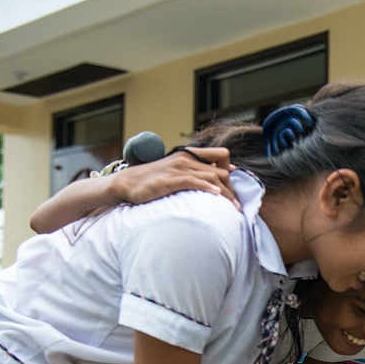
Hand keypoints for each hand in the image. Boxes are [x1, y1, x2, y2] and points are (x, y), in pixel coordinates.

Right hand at [113, 147, 238, 209]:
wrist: (127, 183)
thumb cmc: (153, 180)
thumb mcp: (176, 171)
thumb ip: (196, 171)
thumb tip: (222, 173)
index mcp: (189, 155)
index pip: (222, 155)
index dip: (231, 169)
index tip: (235, 187)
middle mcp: (186, 159)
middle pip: (221, 171)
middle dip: (233, 189)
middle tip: (237, 206)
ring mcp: (178, 168)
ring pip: (212, 177)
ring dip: (226, 194)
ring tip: (234, 208)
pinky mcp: (170, 180)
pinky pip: (193, 181)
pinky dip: (207, 187)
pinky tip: (216, 195)